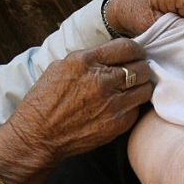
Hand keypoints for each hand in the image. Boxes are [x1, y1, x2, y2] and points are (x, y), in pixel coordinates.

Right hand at [0, 38, 152, 183]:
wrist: (38, 136)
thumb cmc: (45, 101)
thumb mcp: (60, 67)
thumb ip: (88, 58)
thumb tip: (111, 55)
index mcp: (85, 62)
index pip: (127, 47)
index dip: (135, 50)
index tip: (135, 55)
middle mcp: (101, 81)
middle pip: (141, 67)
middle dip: (139, 68)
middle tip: (134, 73)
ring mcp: (112, 104)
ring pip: (145, 89)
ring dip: (140, 87)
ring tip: (130, 90)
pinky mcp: (117, 124)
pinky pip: (137, 109)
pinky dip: (132, 107)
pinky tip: (120, 107)